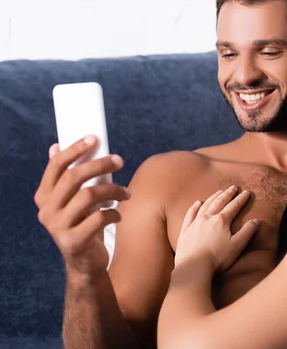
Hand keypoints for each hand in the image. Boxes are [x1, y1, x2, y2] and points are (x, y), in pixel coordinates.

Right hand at [34, 136, 129, 278]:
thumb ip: (66, 178)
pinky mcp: (73, 241)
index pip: (56, 167)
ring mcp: (58, 228)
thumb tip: (56, 146)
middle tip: (119, 160)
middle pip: (73, 178)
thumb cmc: (83, 225)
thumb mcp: (72, 201)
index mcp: (44, 197)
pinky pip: (99, 218)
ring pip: (89, 196)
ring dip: (113, 190)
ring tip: (127, 193)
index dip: (74, 150)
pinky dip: (114, 213)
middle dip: (99, 165)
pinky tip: (119, 215)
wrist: (85, 264)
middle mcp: (47, 211)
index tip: (94, 138)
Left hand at [174, 186, 258, 272]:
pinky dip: (194, 207)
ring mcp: (195, 223)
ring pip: (205, 205)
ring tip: (219, 192)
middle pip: (219, 202)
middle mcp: (208, 218)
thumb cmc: (218, 258)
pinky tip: (197, 202)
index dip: (241, 199)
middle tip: (233, 187)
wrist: (194, 267)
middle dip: (228, 194)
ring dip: (213, 197)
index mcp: (222, 221)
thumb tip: (256, 221)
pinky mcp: (185, 230)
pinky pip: (190, 214)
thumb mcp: (237, 246)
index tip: (247, 192)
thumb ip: (247, 232)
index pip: (234, 206)